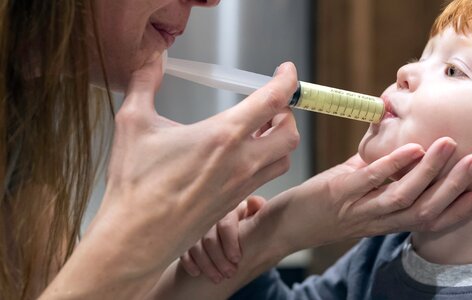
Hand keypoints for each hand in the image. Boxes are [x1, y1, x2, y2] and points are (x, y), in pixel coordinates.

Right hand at [85, 55, 298, 278]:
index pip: (273, 100)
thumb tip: (151, 60)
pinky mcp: (236, 202)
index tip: (286, 72)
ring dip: (280, 141)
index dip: (287, 81)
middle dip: (287, 115)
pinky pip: (266, 178)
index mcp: (223, 135)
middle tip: (270, 106)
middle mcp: (242, 161)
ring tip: (260, 130)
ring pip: (284, 159)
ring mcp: (242, 185)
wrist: (136, 237)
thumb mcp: (133, 123)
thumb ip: (144, 84)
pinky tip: (243, 156)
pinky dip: (267, 162)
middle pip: (290, 134)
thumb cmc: (135, 184)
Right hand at [179, 196, 264, 282]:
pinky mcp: (187, 239)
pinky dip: (189, 263)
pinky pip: (184, 251)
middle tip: (230, 274)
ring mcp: (197, 228)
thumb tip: (254, 202)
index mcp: (230, 210)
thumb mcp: (255, 218)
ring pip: (196, 246)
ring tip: (218, 278)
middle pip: (210, 238)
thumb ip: (258, 212)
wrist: (234, 235)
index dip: (230, 242)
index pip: (225, 224)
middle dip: (220, 259)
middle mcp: (211, 217)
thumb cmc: (248, 226)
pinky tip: (197, 273)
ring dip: (206, 265)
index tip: (237, 259)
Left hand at [261, 137, 471, 252]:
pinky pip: (371, 181)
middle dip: (453, 187)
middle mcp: (377, 221)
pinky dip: (394, 165)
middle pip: (424, 210)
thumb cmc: (324, 208)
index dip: (456, 212)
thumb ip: (380, 174)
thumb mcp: (358, 194)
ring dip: (430, 171)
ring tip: (449, 146)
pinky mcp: (340, 194)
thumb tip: (401, 144)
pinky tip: (412, 148)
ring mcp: (359, 209)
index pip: (427, 222)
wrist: (285, 225)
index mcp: (385, 222)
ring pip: (403, 196)